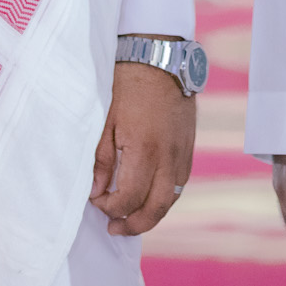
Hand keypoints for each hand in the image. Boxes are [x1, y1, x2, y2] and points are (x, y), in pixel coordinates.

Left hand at [89, 43, 195, 235]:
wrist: (159, 57)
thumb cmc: (127, 84)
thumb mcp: (105, 120)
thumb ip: (101, 160)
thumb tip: (98, 192)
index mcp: (144, 149)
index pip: (129, 198)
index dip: (111, 208)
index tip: (96, 202)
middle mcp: (168, 156)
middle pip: (156, 207)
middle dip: (134, 225)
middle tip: (114, 229)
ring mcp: (182, 151)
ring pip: (172, 198)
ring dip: (152, 215)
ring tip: (131, 220)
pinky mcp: (189, 146)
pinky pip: (181, 182)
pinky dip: (166, 196)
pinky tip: (150, 197)